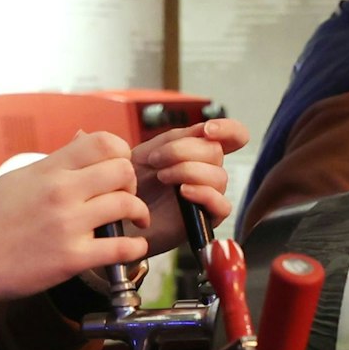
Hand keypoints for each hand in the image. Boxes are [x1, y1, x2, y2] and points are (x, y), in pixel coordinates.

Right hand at [0, 130, 150, 301]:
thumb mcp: (19, 178)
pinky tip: (134, 246)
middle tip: (127, 196)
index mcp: (49, 170)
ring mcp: (69, 224)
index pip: (102, 142)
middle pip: (123, 170)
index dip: (121, 152)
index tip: (121, 167)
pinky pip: (122, 247)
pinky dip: (136, 247)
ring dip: (138, 214)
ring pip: (127, 205)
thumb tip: (82, 141)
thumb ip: (55, 161)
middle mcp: (61, 191)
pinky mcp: (73, 257)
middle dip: (132, 183)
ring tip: (135, 222)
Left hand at [128, 118, 248, 252]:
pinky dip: (204, 194)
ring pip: (219, 177)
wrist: (115, 211)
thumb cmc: (130, 183)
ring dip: (187, 171)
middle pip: (217, 152)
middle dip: (183, 151)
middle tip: (155, 160)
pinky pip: (223, 206)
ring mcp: (208, 195)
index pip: (233, 137)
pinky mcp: (206, 220)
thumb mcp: (151, 150)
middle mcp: (207, 172)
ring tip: (161, 177)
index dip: (228, 129)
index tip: (207, 130)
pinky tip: (183, 192)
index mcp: (198, 152)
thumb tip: (206, 130)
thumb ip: (179, 138)